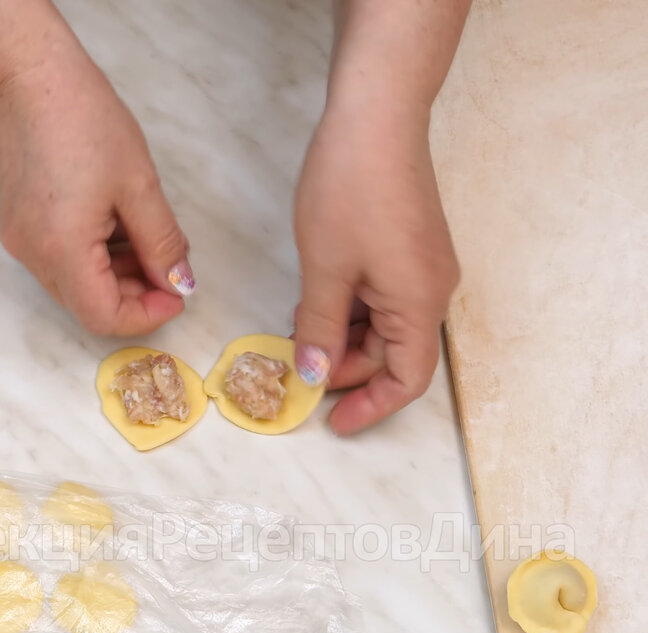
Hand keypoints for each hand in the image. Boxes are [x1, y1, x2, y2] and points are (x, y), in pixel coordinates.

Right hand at [0, 52, 193, 335]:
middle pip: (87, 304)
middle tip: (168, 262)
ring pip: (73, 283)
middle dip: (134, 294)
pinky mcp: (15, 224)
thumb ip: (162, 242)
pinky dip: (90, 254)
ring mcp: (19, 240)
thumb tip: (179, 282)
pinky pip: (57, 258)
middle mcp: (32, 254)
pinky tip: (111, 220)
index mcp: (62, 249)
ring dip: (113, 273)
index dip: (147, 315)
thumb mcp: (139, 184)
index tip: (177, 292)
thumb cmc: (80, 117)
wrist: (24, 74)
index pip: (104, 317)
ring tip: (142, 232)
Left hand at [291, 106, 459, 434]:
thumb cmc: (351, 190)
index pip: (407, 379)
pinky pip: (383, 295)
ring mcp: (423, 266)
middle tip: (296, 372)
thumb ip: (319, 328)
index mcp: (420, 303)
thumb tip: (315, 375)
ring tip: (296, 331)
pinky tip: (312, 302)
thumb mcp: (325, 269)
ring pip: (383, 323)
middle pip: (393, 353)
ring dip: (341, 335)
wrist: (376, 118)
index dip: (369, 406)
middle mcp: (432, 289)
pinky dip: (349, 307)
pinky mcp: (410, 246)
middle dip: (345, 368)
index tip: (331, 420)